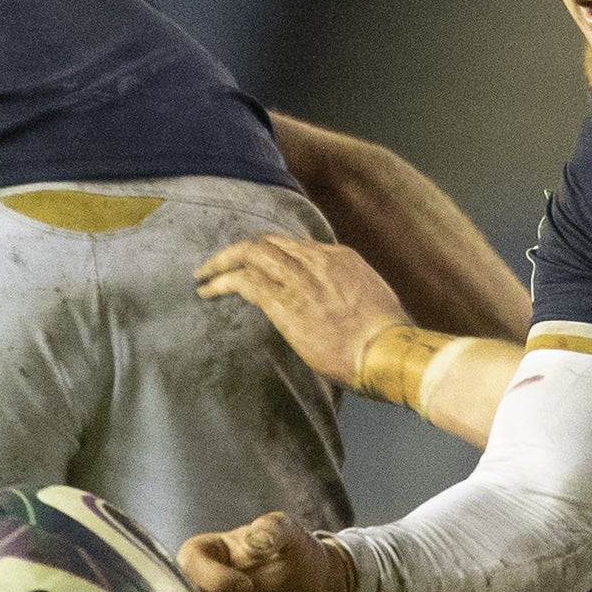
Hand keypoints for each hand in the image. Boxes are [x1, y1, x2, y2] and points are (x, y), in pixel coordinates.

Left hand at [194, 234, 408, 390]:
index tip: (258, 267)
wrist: (388, 350)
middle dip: (240, 250)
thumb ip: (352, 299)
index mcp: (342, 258)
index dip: (271, 254)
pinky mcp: (284, 302)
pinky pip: (243, 281)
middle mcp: (318, 260)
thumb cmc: (387, 341)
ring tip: (204, 275)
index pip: (297, 246)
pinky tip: (207, 292)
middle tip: (219, 264)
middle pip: (268, 241)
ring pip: (250, 252)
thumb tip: (343, 312)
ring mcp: (300, 278)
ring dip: (222, 262)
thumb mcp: (373, 305)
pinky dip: (220, 282)